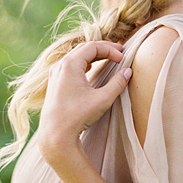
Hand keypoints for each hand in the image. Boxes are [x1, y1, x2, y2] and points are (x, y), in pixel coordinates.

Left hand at [37, 41, 131, 161]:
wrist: (56, 134)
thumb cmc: (77, 116)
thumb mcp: (102, 99)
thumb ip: (117, 83)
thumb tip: (128, 71)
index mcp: (70, 64)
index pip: (93, 47)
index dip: (110, 49)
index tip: (123, 58)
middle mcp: (60, 65)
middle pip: (84, 48)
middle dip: (103, 49)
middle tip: (119, 52)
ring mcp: (55, 74)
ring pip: (76, 56)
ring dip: (93, 55)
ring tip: (108, 57)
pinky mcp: (54, 83)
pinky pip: (70, 65)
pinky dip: (83, 63)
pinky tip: (91, 68)